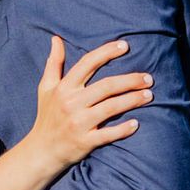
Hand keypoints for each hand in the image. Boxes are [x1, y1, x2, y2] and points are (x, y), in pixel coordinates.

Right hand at [24, 36, 148, 171]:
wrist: (41, 151)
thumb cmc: (47, 116)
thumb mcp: (46, 88)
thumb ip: (53, 63)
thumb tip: (56, 39)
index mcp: (64, 88)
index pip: (87, 63)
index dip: (106, 52)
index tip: (125, 46)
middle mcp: (71, 103)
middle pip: (106, 86)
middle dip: (130, 80)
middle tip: (148, 78)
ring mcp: (78, 123)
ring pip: (111, 107)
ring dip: (132, 100)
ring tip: (149, 95)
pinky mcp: (85, 141)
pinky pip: (108, 134)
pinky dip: (123, 129)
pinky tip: (136, 124)